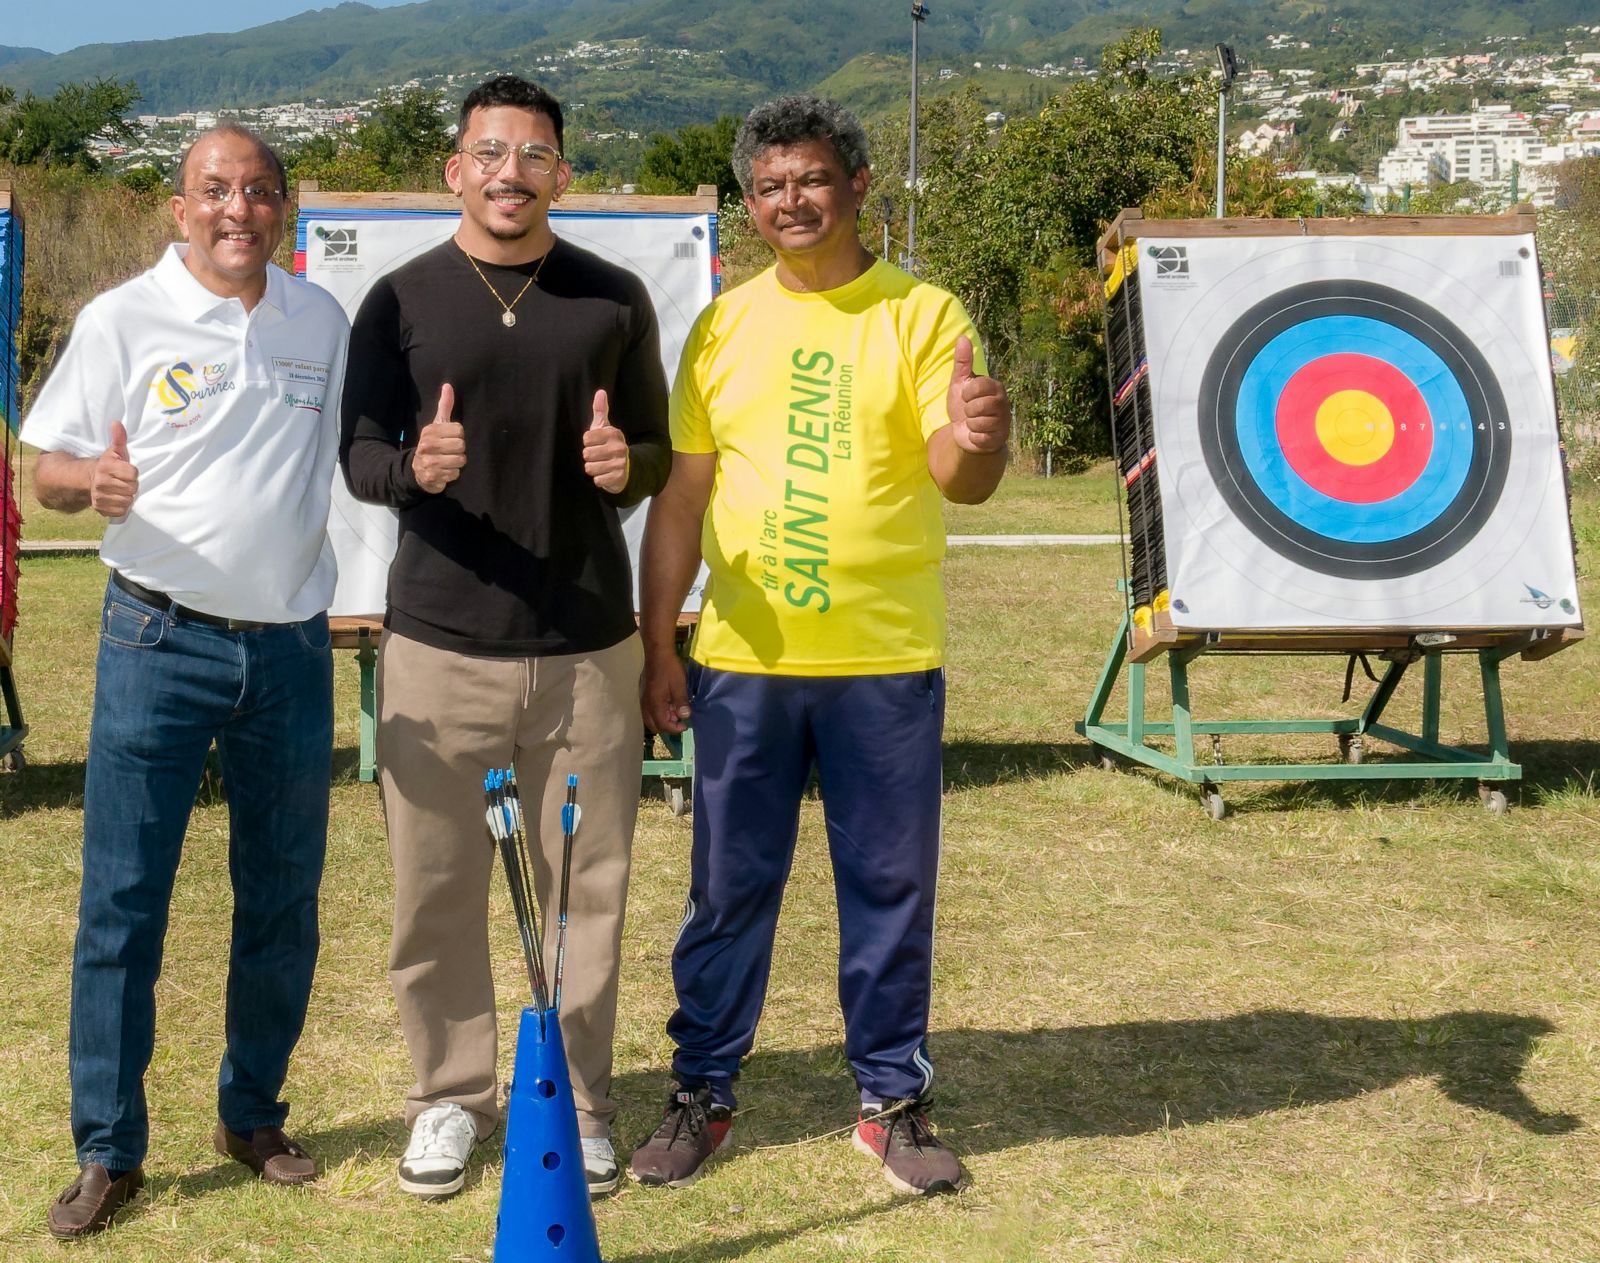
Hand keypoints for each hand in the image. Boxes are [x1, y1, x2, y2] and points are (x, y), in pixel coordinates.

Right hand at [91, 421, 138, 518]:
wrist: (88, 480)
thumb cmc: (108, 465)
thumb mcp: (114, 451)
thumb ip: (119, 438)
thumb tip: (117, 423)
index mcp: (106, 467)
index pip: (133, 473)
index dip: (132, 472)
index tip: (126, 471)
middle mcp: (101, 482)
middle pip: (132, 488)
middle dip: (131, 485)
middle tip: (123, 481)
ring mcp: (99, 497)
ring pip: (128, 500)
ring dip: (127, 496)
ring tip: (120, 490)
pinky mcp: (100, 508)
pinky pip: (121, 511)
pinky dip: (122, 506)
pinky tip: (117, 498)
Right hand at [413, 383, 465, 493]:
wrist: (418, 470)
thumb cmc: (433, 444)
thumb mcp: (437, 425)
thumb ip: (445, 406)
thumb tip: (448, 386)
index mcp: (430, 431)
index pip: (459, 430)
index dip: (458, 436)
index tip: (450, 439)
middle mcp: (427, 445)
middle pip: (461, 445)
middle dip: (459, 451)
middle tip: (450, 452)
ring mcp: (429, 462)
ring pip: (460, 460)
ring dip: (457, 463)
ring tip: (448, 462)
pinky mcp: (432, 476)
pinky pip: (455, 474)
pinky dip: (452, 474)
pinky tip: (444, 471)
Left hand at [582, 389, 629, 493]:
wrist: (628, 468)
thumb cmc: (610, 445)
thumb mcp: (605, 428)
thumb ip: (601, 410)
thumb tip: (600, 391)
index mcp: (614, 434)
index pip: (586, 439)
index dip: (588, 443)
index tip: (597, 444)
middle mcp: (618, 447)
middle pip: (586, 454)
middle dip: (590, 457)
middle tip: (599, 457)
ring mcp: (620, 463)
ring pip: (590, 468)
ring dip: (593, 469)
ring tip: (602, 466)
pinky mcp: (619, 478)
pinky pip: (597, 480)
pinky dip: (599, 479)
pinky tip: (606, 475)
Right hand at [641, 650, 691, 734]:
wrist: (657, 653)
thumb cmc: (669, 668)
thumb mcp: (679, 684)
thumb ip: (681, 702)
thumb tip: (685, 716)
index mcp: (654, 703)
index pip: (662, 724)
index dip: (674, 728)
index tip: (685, 725)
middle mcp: (646, 704)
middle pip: (654, 725)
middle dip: (667, 726)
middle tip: (679, 719)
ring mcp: (644, 699)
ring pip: (650, 718)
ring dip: (663, 719)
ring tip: (675, 710)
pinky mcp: (645, 694)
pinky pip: (650, 710)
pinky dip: (659, 712)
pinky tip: (669, 704)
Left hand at [946, 335, 1009, 453]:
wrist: (965, 432)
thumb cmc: (964, 405)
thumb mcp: (960, 382)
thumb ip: (962, 362)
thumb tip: (962, 337)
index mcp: (995, 387)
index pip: (977, 387)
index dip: (966, 394)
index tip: (967, 397)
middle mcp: (1003, 403)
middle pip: (977, 406)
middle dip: (968, 411)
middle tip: (970, 412)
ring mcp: (1003, 421)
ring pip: (978, 422)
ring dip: (970, 424)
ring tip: (974, 423)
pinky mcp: (999, 438)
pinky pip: (980, 437)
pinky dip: (974, 437)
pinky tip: (978, 434)